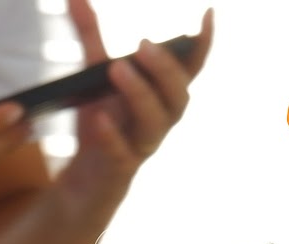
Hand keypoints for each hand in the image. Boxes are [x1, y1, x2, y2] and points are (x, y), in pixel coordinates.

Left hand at [53, 3, 212, 201]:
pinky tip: (99, 117)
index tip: (207, 12)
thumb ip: (90, 35)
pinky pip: (123, 154)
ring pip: (156, 123)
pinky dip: (113, 135)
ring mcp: (143, 146)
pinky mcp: (120, 170)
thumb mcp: (93, 75)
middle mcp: (161, 119)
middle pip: (178, 95)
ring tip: (116, 69)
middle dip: (165, 69)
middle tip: (141, 45)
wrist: (81, 181)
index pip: (192, 68)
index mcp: (163, 94)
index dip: (204, 43)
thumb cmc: (101, 122)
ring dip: (140, 94)